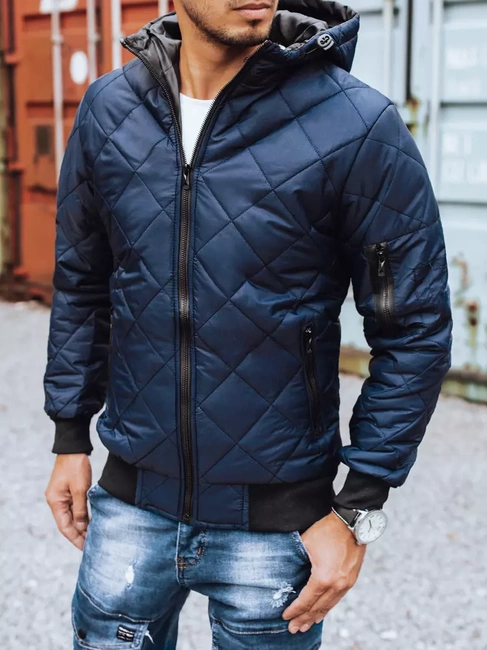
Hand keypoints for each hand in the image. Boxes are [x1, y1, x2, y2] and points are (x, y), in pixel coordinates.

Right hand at [45, 454, 91, 550]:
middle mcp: (56, 501)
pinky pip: (74, 508)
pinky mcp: (69, 491)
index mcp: (55, 502)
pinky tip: (91, 523)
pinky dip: (82, 516)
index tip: (85, 548)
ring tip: (93, 537)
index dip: (75, 538)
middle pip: (68, 523)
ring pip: (72, 517)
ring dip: (81, 526)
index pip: (65, 526)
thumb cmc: (75, 466)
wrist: (74, 448)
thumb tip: (81, 526)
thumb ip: (80, 509)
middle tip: (92, 546)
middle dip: (79, 535)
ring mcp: (62, 496)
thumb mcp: (80, 489)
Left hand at [282, 511, 365, 633]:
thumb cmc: (327, 530)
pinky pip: (337, 599)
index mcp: (322, 577)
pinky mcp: (351, 580)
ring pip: (329, 606)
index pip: (305, 600)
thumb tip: (287, 567)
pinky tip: (322, 612)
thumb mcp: (306, 542)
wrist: (352, 523)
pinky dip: (328, 607)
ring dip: (317, 617)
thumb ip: (297, 558)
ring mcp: (346, 584)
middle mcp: (336, 585)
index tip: (285, 617)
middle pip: (317, 608)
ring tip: (307, 626)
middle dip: (304, 619)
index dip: (295, 610)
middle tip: (294, 629)